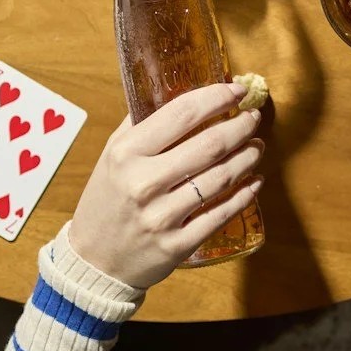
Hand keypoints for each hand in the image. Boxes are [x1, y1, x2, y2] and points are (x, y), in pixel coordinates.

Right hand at [67, 82, 262, 290]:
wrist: (94, 260)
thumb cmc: (106, 200)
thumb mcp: (111, 155)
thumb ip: (140, 123)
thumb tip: (176, 90)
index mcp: (127, 153)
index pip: (181, 114)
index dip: (216, 97)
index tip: (236, 90)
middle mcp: (144, 182)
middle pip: (209, 145)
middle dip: (240, 126)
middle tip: (253, 117)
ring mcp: (162, 216)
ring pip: (220, 178)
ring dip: (247, 158)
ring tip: (256, 146)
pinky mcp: (178, 245)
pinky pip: (221, 214)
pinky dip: (244, 195)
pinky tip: (254, 182)